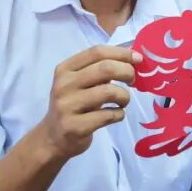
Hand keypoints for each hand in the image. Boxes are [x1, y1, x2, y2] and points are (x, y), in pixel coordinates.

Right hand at [37, 45, 140, 160]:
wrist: (53, 138)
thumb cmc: (73, 105)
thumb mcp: (79, 83)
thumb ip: (100, 70)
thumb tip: (134, 58)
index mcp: (65, 69)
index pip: (97, 52)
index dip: (121, 53)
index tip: (138, 59)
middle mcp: (64, 85)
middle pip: (105, 69)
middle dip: (127, 72)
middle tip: (133, 80)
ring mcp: (67, 106)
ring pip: (109, 92)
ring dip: (124, 96)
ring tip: (123, 101)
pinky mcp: (75, 127)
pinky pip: (108, 115)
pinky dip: (119, 114)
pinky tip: (117, 114)